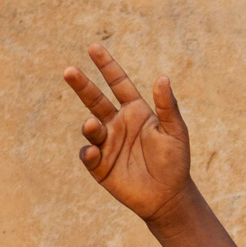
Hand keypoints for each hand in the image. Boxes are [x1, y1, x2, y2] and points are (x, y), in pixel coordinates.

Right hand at [63, 44, 190, 222]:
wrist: (169, 197)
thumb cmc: (175, 162)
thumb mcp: (176, 132)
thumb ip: (168, 107)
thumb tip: (163, 78)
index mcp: (135, 111)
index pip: (118, 83)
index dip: (106, 66)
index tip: (94, 48)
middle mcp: (117, 123)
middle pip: (94, 99)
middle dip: (81, 85)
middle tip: (69, 71)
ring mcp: (107, 143)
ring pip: (90, 127)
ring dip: (90, 126)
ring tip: (94, 126)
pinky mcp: (100, 165)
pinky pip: (88, 154)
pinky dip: (88, 151)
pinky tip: (94, 151)